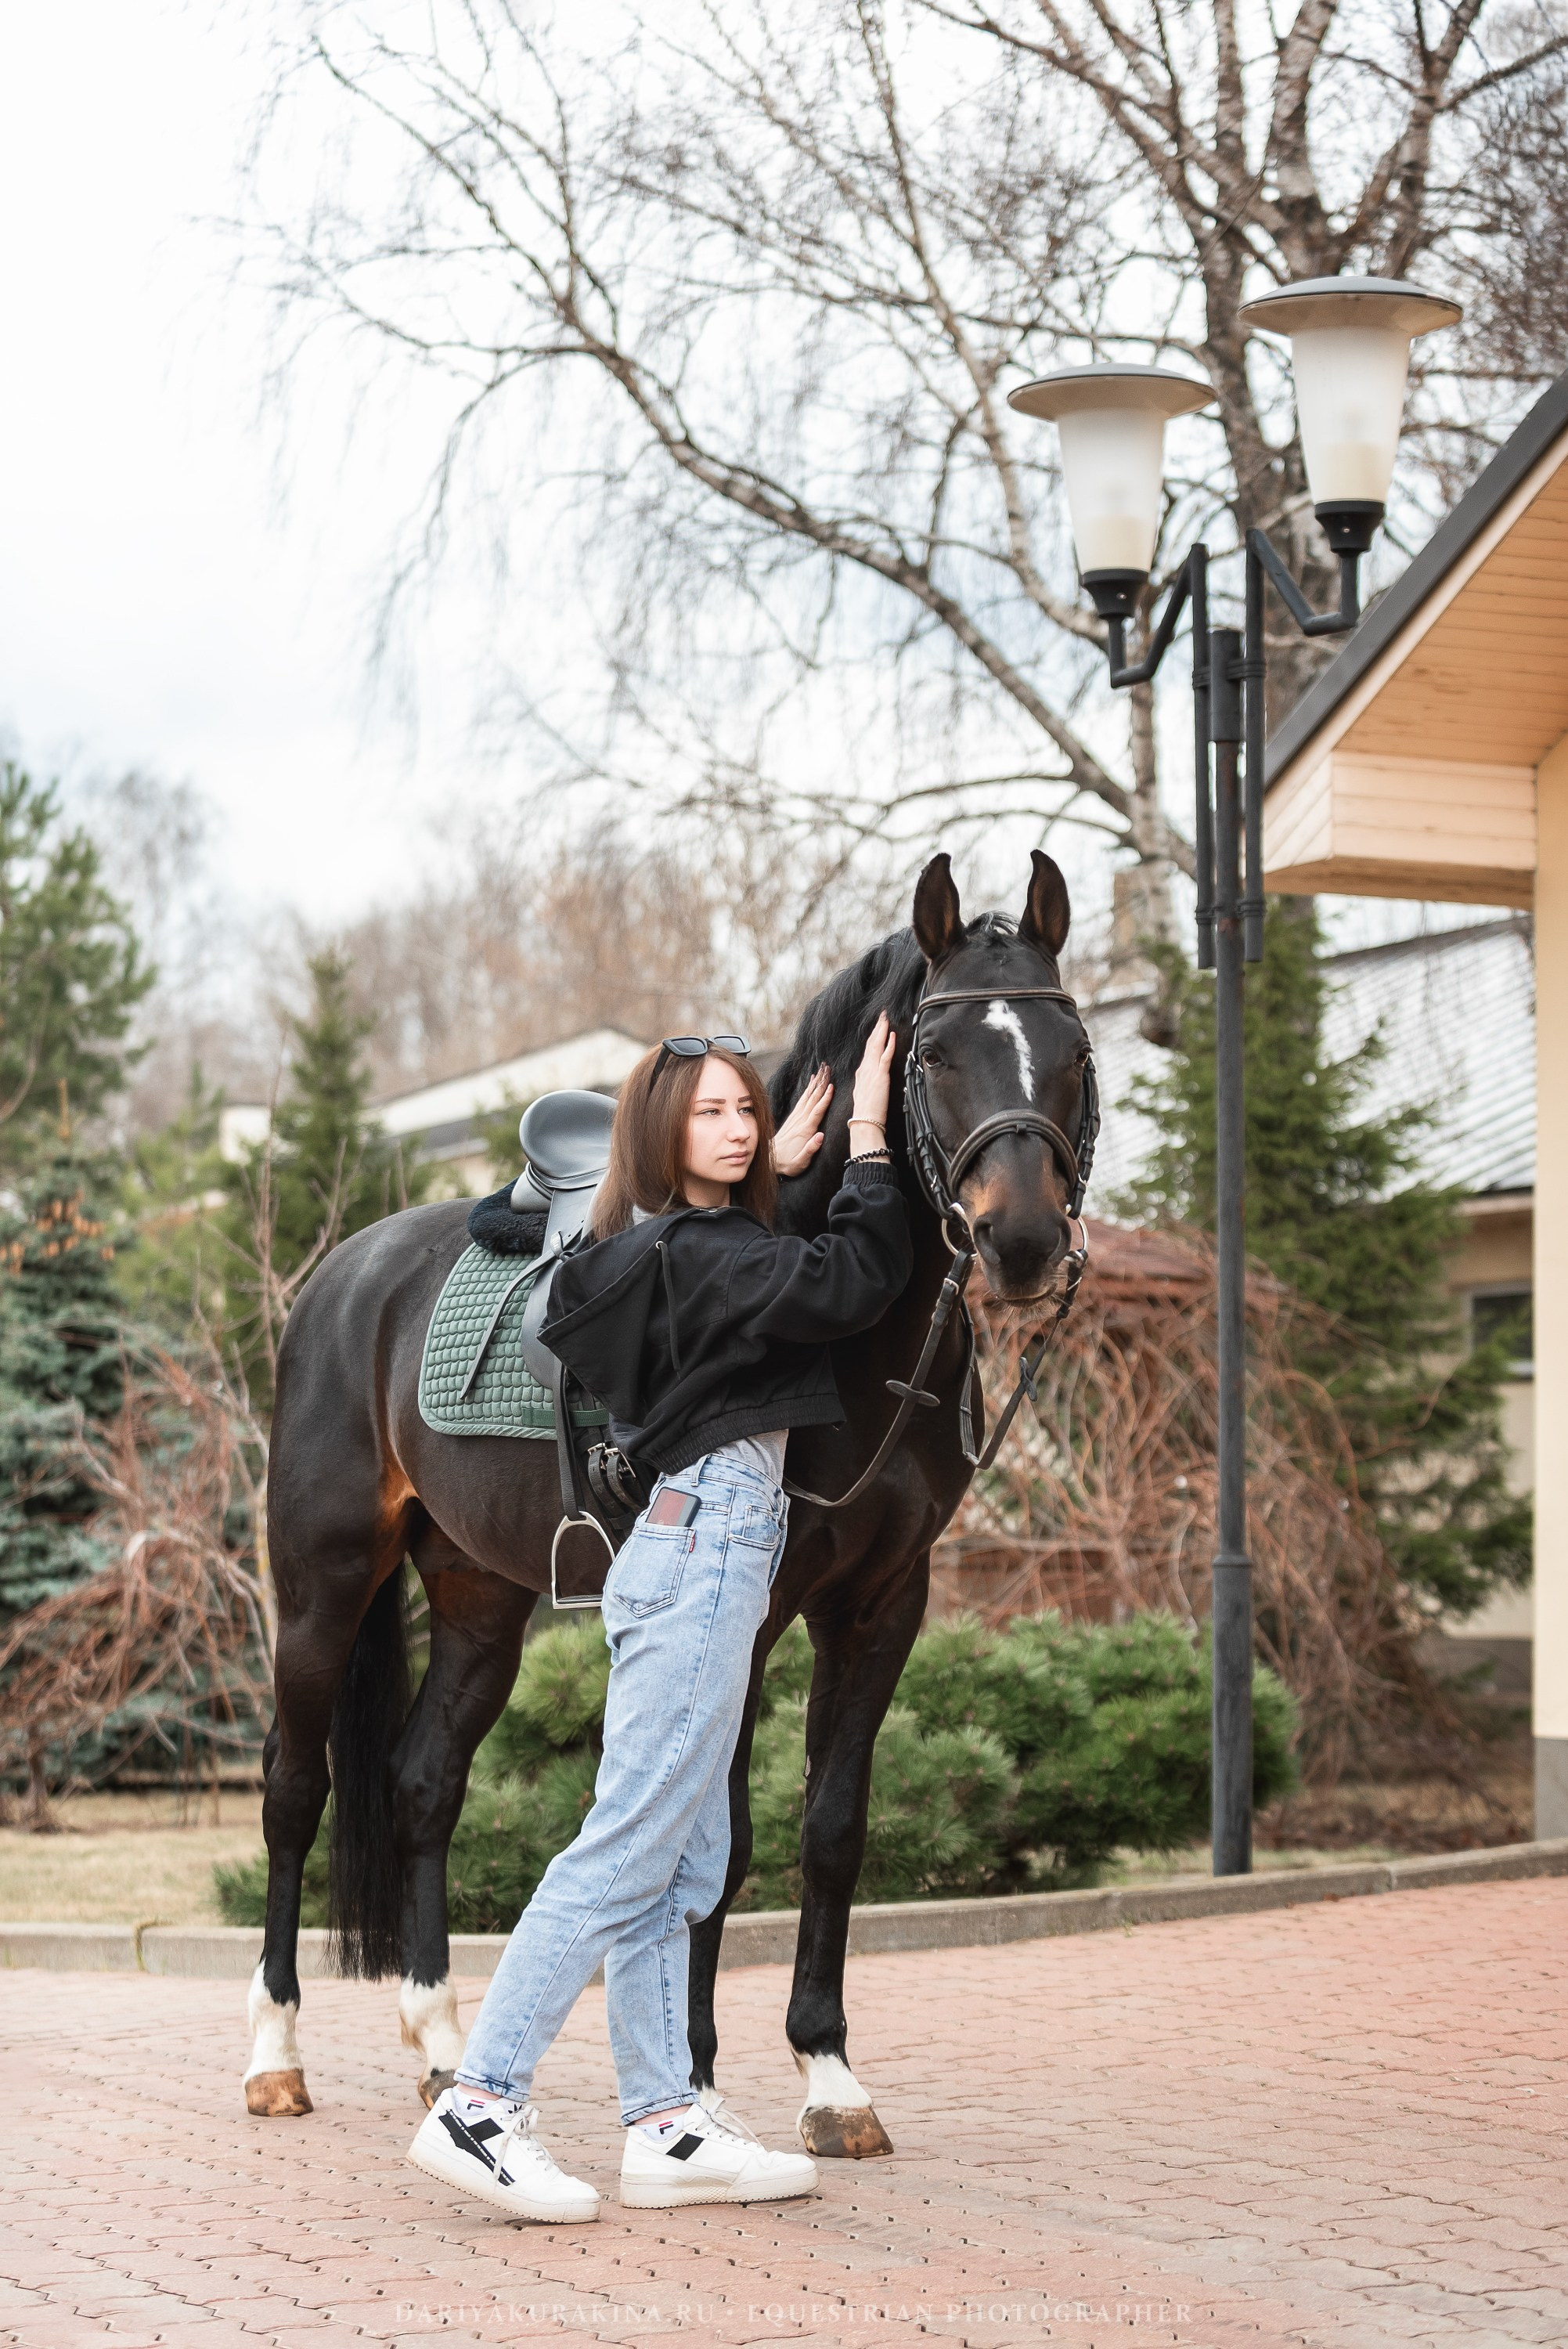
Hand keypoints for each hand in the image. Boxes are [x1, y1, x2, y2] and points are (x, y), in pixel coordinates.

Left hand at [773, 1063, 833, 1177]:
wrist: (771, 1160)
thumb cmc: (788, 1163)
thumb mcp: (800, 1163)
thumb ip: (810, 1149)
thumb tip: (821, 1136)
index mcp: (805, 1130)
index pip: (816, 1111)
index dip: (824, 1099)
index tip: (831, 1086)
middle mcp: (800, 1121)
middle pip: (813, 1099)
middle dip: (821, 1083)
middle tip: (828, 1069)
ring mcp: (796, 1118)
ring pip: (808, 1096)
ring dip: (816, 1082)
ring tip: (822, 1070)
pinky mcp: (793, 1118)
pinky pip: (802, 1100)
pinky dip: (808, 1089)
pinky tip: (812, 1081)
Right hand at [849, 1011, 895, 1141]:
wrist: (864, 1121)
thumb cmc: (866, 1112)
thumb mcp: (864, 1093)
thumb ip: (867, 1083)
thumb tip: (870, 1080)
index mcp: (861, 1073)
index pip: (868, 1050)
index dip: (873, 1037)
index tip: (878, 1027)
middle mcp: (864, 1069)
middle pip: (871, 1044)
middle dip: (877, 1028)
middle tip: (882, 1015)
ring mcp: (871, 1071)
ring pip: (876, 1046)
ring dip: (881, 1031)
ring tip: (885, 1019)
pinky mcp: (880, 1076)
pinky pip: (884, 1057)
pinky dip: (888, 1045)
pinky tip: (891, 1035)